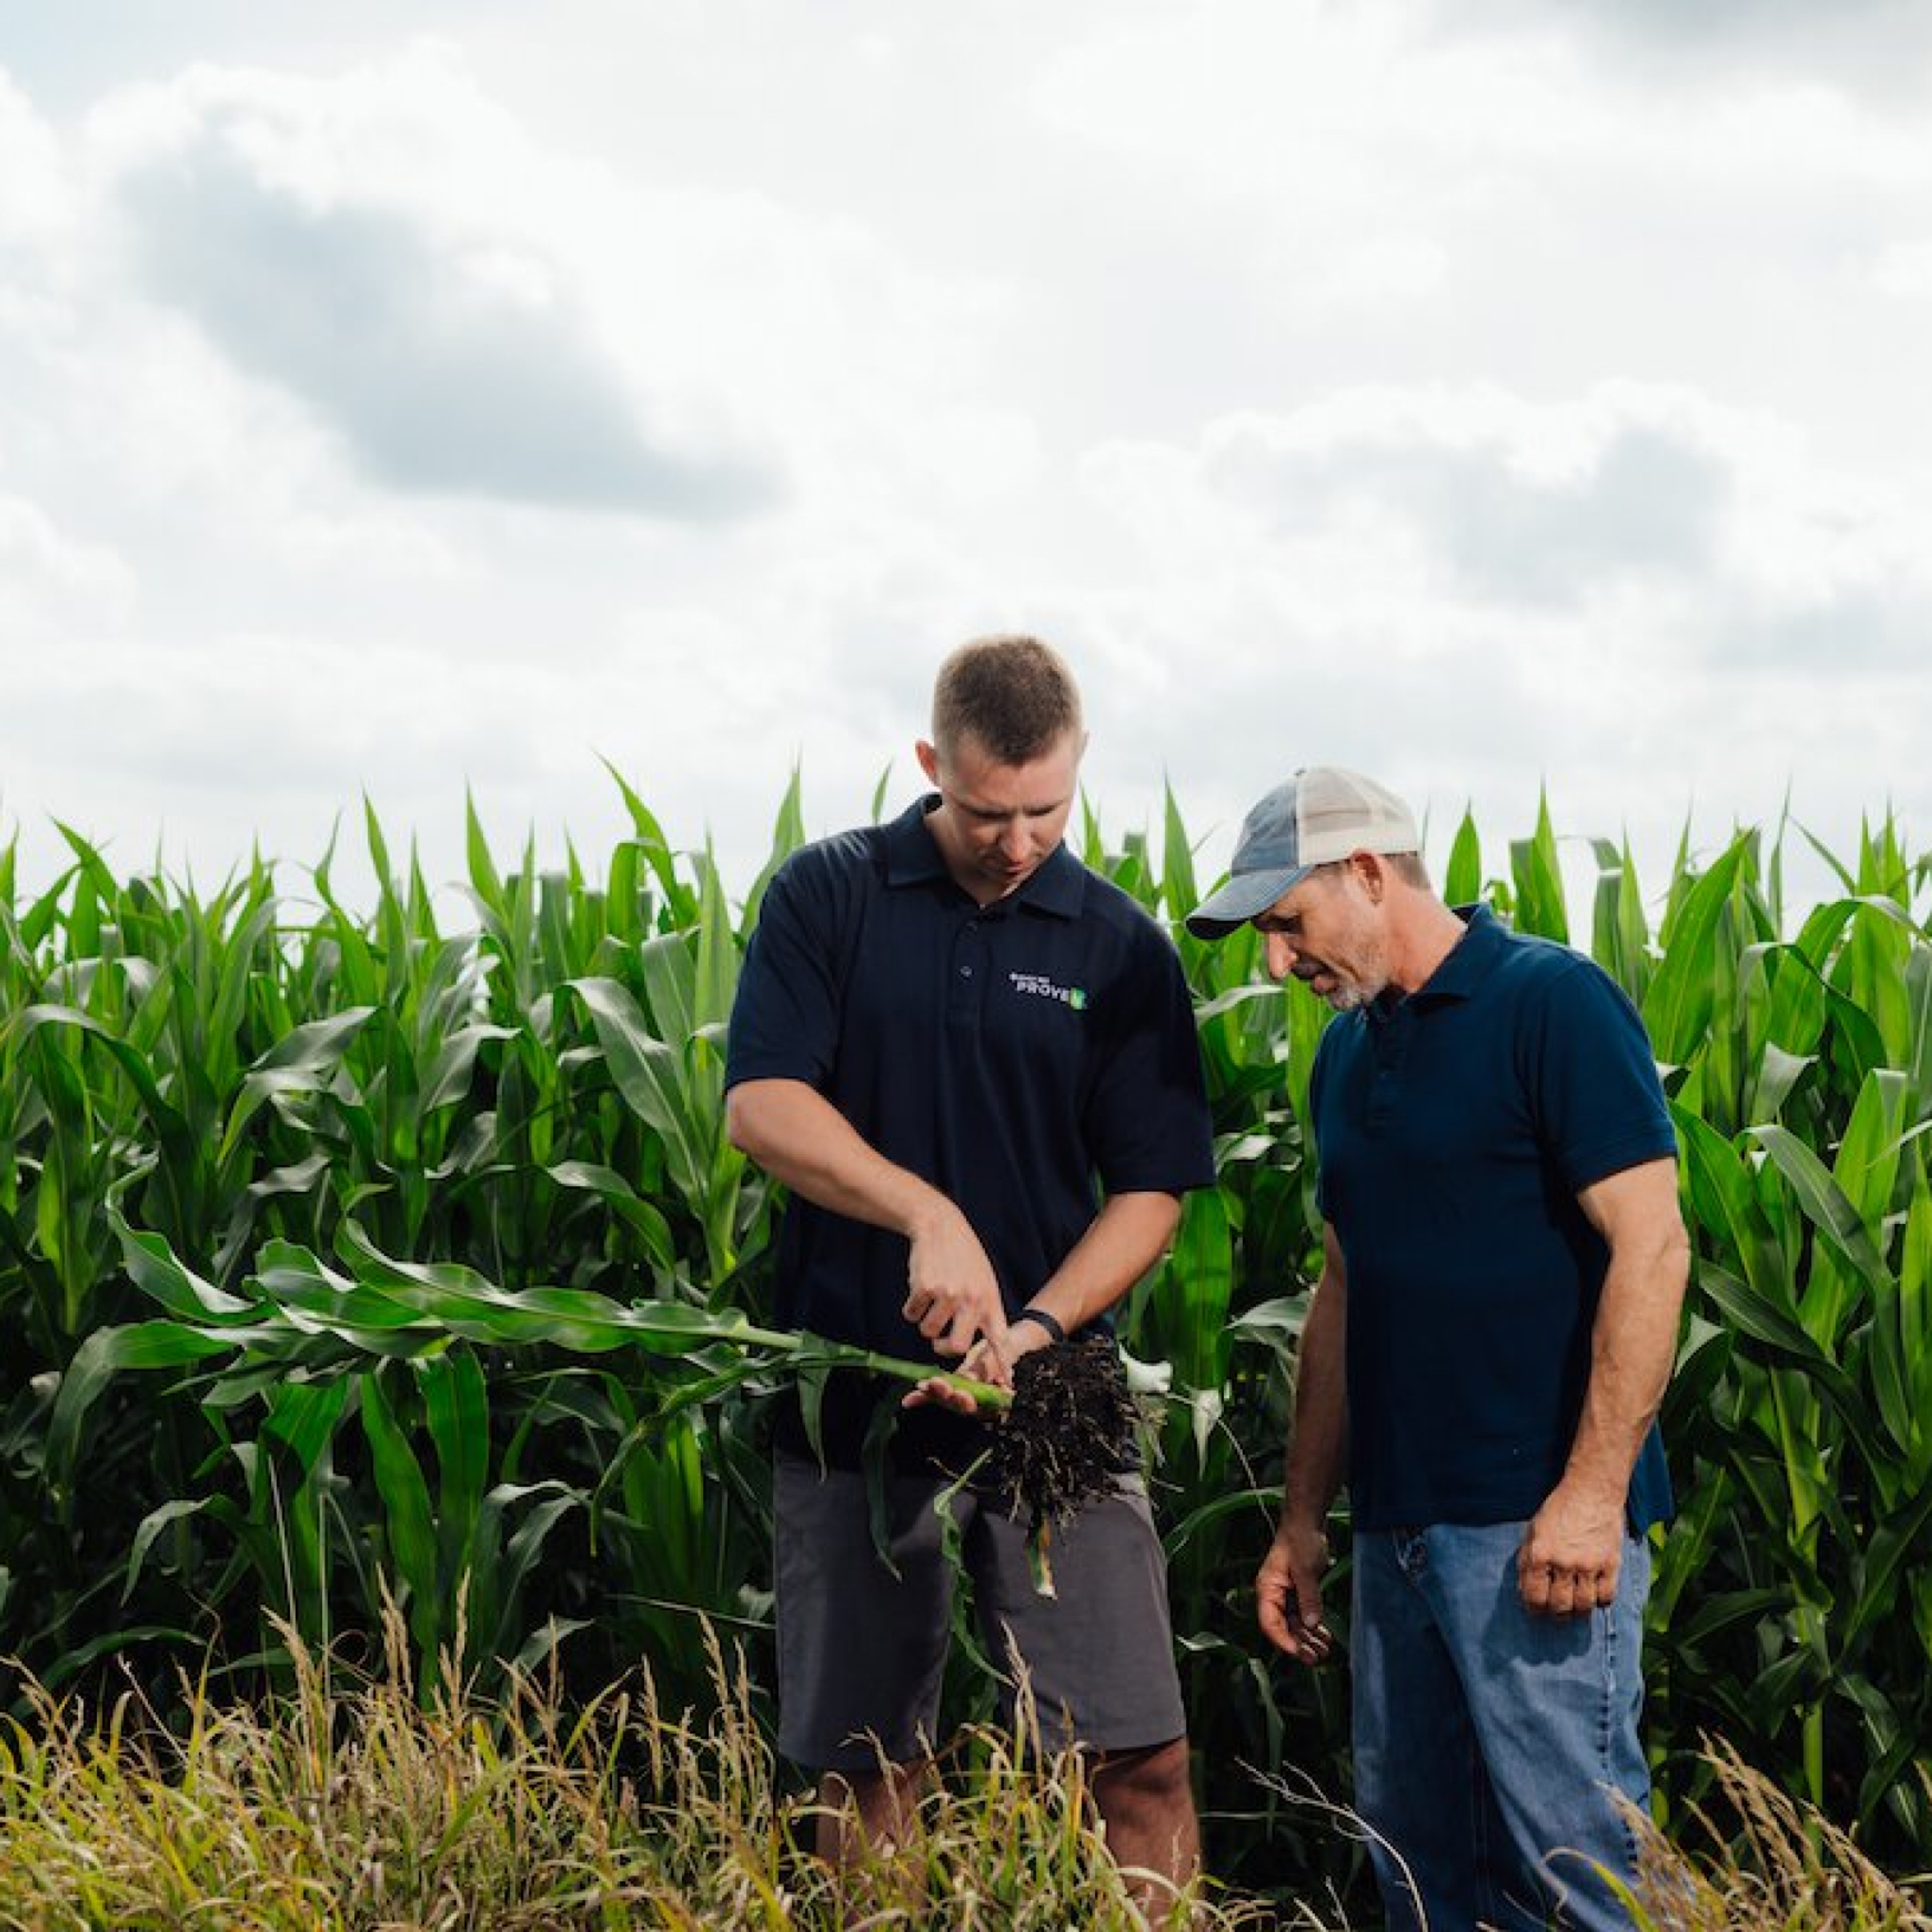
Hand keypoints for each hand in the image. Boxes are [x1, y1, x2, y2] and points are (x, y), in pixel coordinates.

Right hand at [901, 1206, 1006, 1359]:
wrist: (941, 1225)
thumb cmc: (964, 1257)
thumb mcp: (985, 1281)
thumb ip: (985, 1310)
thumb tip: (986, 1342)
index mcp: (990, 1300)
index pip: (999, 1339)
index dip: (1001, 1365)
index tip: (1006, 1386)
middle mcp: (971, 1299)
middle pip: (954, 1347)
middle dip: (942, 1348)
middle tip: (938, 1341)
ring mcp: (947, 1293)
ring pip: (927, 1332)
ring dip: (924, 1322)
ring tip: (930, 1300)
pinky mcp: (924, 1287)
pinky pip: (911, 1314)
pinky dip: (911, 1307)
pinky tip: (919, 1288)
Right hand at [1256, 1518, 1332, 1664]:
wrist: (1307, 1522)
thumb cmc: (1300, 1539)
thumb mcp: (1305, 1569)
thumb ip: (1308, 1597)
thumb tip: (1310, 1624)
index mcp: (1267, 1589)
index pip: (1270, 1623)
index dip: (1284, 1642)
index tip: (1300, 1654)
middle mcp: (1273, 1595)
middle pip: (1282, 1628)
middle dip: (1298, 1645)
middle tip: (1317, 1658)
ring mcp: (1285, 1594)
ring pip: (1293, 1625)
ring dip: (1307, 1638)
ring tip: (1325, 1650)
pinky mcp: (1297, 1592)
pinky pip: (1302, 1615)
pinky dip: (1313, 1627)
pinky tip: (1324, 1635)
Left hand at [1517, 1484, 1623, 1615]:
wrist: (1591, 1491)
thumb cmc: (1558, 1510)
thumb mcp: (1533, 1531)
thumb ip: (1527, 1560)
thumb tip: (1525, 1589)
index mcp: (1539, 1553)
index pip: (1534, 1597)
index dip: (1533, 1608)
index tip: (1536, 1610)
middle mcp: (1563, 1562)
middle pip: (1559, 1606)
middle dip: (1555, 1614)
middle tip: (1556, 1612)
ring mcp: (1589, 1565)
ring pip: (1583, 1606)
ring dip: (1577, 1611)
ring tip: (1575, 1608)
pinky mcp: (1611, 1564)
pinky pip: (1607, 1597)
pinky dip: (1600, 1602)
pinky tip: (1595, 1595)